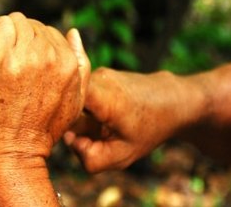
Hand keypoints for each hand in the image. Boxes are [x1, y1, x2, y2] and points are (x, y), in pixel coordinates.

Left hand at [0, 12, 89, 162]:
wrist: (17, 150)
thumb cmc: (44, 128)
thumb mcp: (77, 99)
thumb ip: (80, 64)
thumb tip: (73, 33)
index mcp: (70, 64)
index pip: (51, 32)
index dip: (35, 43)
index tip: (24, 57)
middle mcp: (52, 57)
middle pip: (33, 25)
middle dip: (21, 37)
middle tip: (11, 57)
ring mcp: (28, 59)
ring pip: (16, 21)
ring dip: (6, 33)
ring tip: (0, 52)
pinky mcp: (4, 63)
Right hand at [64, 68, 186, 172]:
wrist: (172, 101)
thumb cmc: (148, 129)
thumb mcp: (122, 156)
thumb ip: (91, 159)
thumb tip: (69, 140)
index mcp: (103, 98)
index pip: (63, 100)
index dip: (58, 119)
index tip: (70, 135)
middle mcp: (97, 78)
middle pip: (66, 103)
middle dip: (70, 123)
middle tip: (91, 137)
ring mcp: (98, 73)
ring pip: (73, 99)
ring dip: (79, 116)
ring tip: (102, 127)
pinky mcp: (99, 74)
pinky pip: (81, 94)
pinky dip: (86, 109)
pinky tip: (104, 118)